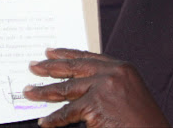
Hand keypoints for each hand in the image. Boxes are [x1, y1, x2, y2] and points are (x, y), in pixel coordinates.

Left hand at [23, 48, 169, 127]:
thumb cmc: (142, 120)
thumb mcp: (127, 93)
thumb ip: (106, 84)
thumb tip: (78, 84)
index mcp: (121, 67)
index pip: (87, 56)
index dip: (66, 54)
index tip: (50, 52)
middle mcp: (112, 72)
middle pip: (74, 67)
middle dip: (50, 67)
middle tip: (33, 66)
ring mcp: (104, 87)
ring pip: (66, 88)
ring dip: (44, 91)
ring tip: (29, 92)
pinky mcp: (96, 105)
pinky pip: (68, 112)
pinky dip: (55, 118)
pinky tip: (45, 121)